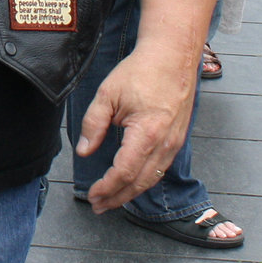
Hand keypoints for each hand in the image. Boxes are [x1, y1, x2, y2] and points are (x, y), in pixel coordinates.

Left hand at [74, 48, 196, 212]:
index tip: (92, 195)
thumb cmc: (142, 70)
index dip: (106, 187)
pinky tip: (132, 183)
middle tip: (99, 206)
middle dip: (117, 198)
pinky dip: (144, 180)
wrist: (172, 56)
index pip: (123, 172)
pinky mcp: (178, 139)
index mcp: (146, 133)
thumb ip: (93, 124)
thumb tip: (83, 150)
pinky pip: (161, 168)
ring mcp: (174, 142)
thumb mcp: (108, 94)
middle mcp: (164, 143)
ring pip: (152, 178)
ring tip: (112, 200)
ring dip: (131, 192)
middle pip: (139, 182)